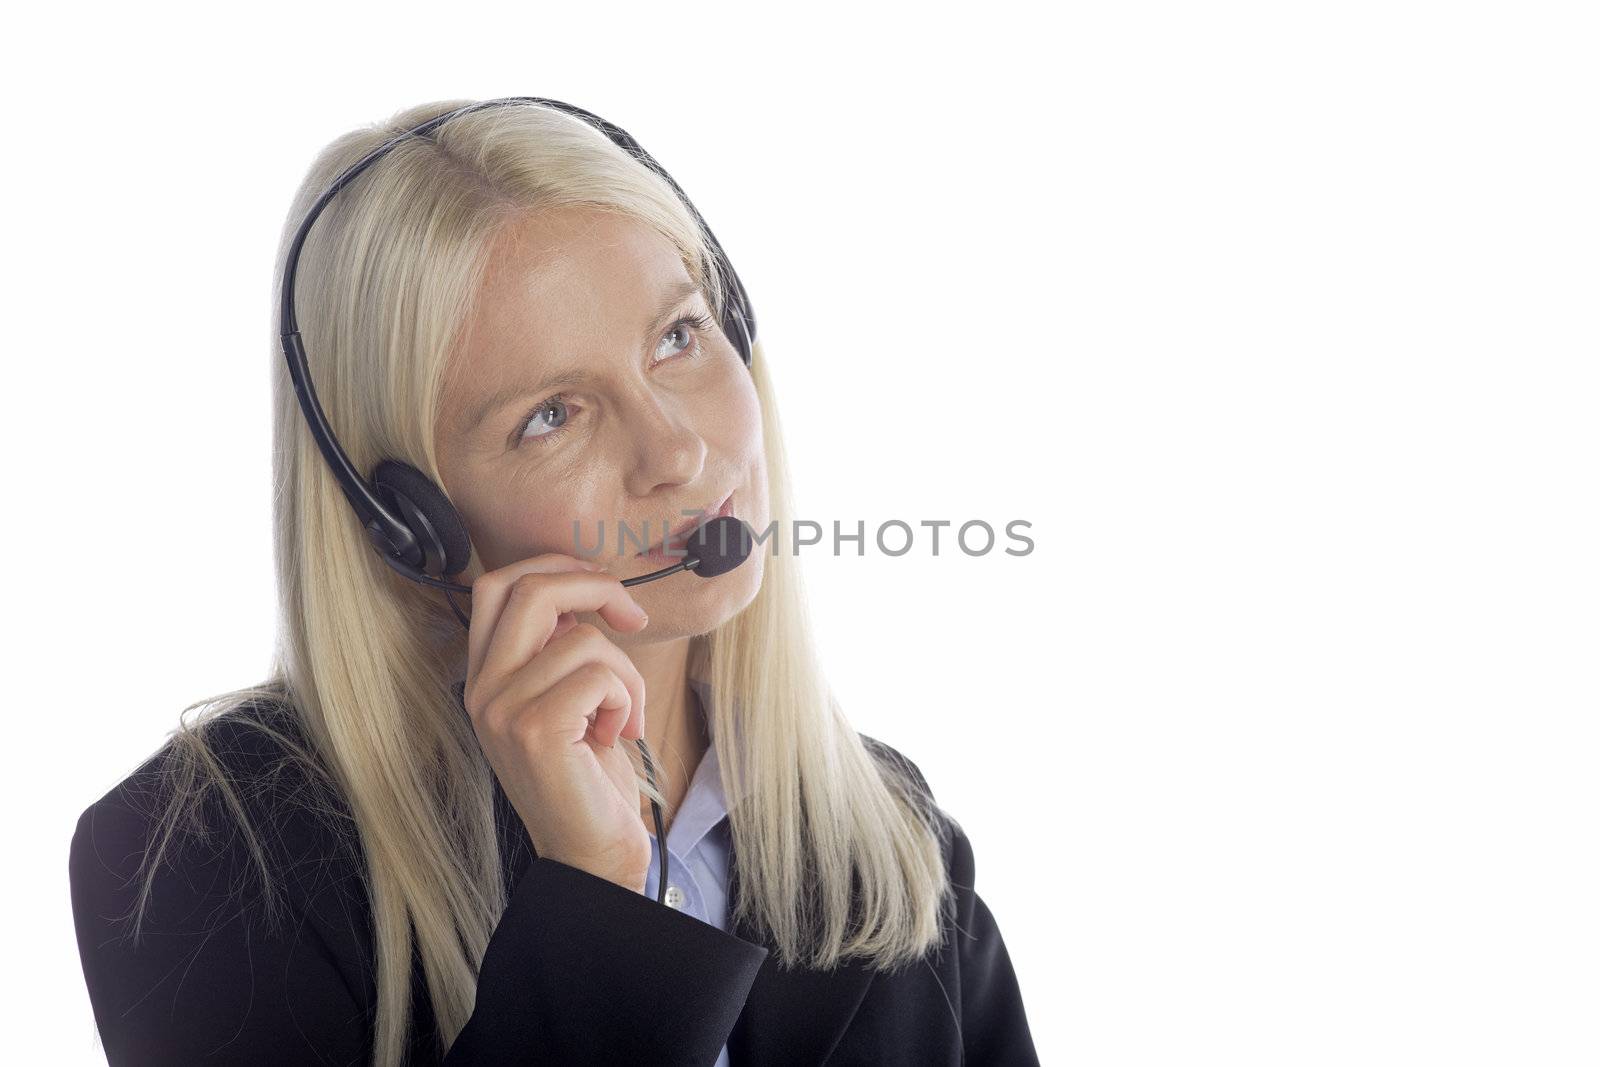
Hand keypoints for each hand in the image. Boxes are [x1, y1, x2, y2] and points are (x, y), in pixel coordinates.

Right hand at [461, 553, 652, 891]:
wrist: (590, 852)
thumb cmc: (587, 774)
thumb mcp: (566, 697)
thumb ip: (556, 647)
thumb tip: (583, 592)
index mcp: (483, 675)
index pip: (496, 584)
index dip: (553, 567)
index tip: (601, 586)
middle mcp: (481, 689)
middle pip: (529, 588)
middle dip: (594, 586)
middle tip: (633, 616)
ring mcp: (502, 709)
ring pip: (583, 638)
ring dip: (626, 673)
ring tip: (622, 716)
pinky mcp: (536, 729)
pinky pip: (600, 674)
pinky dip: (625, 699)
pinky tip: (616, 735)